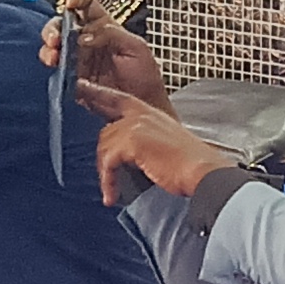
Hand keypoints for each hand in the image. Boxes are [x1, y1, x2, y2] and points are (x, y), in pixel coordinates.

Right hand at [51, 8, 171, 106]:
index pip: (87, 6)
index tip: (71, 3)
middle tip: (55, 38)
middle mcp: (88, 41)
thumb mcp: (136, 48)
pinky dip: (52, 66)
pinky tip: (55, 67)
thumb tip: (84, 35)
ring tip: (52, 55)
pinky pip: (56, 70)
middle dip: (54, 28)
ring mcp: (79, 60)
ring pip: (55, 46)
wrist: (144, 108)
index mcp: (105, 27)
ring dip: (48, 48)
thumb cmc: (146, 78)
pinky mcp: (73, 80)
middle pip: (63, 25)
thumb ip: (111, 34)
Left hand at [91, 93, 230, 203]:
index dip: (98, 94)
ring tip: (110, 189)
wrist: (203, 172)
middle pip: (106, 130)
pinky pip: (108, 161)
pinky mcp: (133, 141)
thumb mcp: (165, 143)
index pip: (118, 98)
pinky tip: (111, 194)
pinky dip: (107, 181)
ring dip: (105, 172)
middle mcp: (142, 114)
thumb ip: (144, 139)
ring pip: (104, 146)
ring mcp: (136, 125)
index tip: (81, 89)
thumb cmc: (190, 164)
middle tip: (102, 174)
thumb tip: (125, 152)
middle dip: (101, 154)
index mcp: (151, 112)